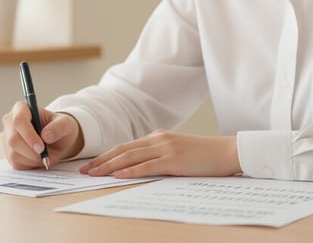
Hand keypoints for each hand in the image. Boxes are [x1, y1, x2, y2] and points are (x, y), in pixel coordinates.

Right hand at [1, 101, 83, 168]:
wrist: (57, 140)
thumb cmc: (59, 127)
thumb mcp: (66, 124)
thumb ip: (59, 127)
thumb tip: (46, 136)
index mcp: (22, 108)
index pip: (18, 120)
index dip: (28, 135)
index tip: (41, 147)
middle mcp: (10, 122)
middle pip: (13, 140)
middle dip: (32, 152)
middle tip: (49, 157)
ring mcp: (7, 138)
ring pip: (14, 154)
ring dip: (34, 160)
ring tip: (49, 157)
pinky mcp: (9, 153)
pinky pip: (16, 163)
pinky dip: (31, 165)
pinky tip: (40, 159)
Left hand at [79, 130, 239, 178]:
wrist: (228, 151)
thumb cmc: (205, 156)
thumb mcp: (179, 151)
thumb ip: (160, 156)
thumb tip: (141, 167)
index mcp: (159, 137)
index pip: (126, 146)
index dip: (107, 155)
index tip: (92, 165)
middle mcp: (159, 140)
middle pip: (123, 150)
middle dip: (101, 161)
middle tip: (84, 171)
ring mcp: (166, 149)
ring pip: (130, 157)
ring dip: (109, 166)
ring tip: (94, 174)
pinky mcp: (174, 161)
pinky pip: (146, 166)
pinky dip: (129, 171)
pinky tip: (118, 176)